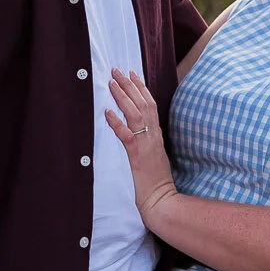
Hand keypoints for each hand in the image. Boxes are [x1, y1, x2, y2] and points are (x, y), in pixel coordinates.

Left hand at [104, 70, 177, 215]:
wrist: (162, 200)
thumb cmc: (156, 182)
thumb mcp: (155, 156)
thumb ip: (148, 141)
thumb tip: (139, 132)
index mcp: (156, 135)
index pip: (150, 104)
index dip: (141, 87)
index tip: (132, 73)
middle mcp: (153, 135)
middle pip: (143, 103)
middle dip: (129, 85)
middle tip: (117, 70)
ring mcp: (146, 144)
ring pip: (135, 114)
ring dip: (123, 96)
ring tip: (112, 82)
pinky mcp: (137, 156)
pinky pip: (126, 135)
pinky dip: (117, 122)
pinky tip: (107, 112)